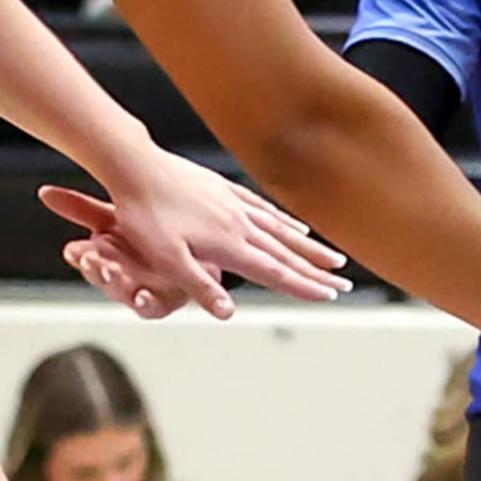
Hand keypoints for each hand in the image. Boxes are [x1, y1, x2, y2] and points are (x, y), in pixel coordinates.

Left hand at [41, 156, 350, 315]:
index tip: (330, 296)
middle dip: (317, 271)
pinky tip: (295, 225)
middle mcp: (239, 224)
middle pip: (287, 253)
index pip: (275, 271)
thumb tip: (229, 314)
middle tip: (345, 284)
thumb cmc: (145, 215)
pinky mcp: (224, 189)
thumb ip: (200, 286)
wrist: (136, 166)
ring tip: (332, 258)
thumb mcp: (166, 259)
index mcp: (228, 245)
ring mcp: (234, 204)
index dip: (304, 286)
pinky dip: (285, 221)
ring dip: (309, 247)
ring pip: (281, 230)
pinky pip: (264, 208)